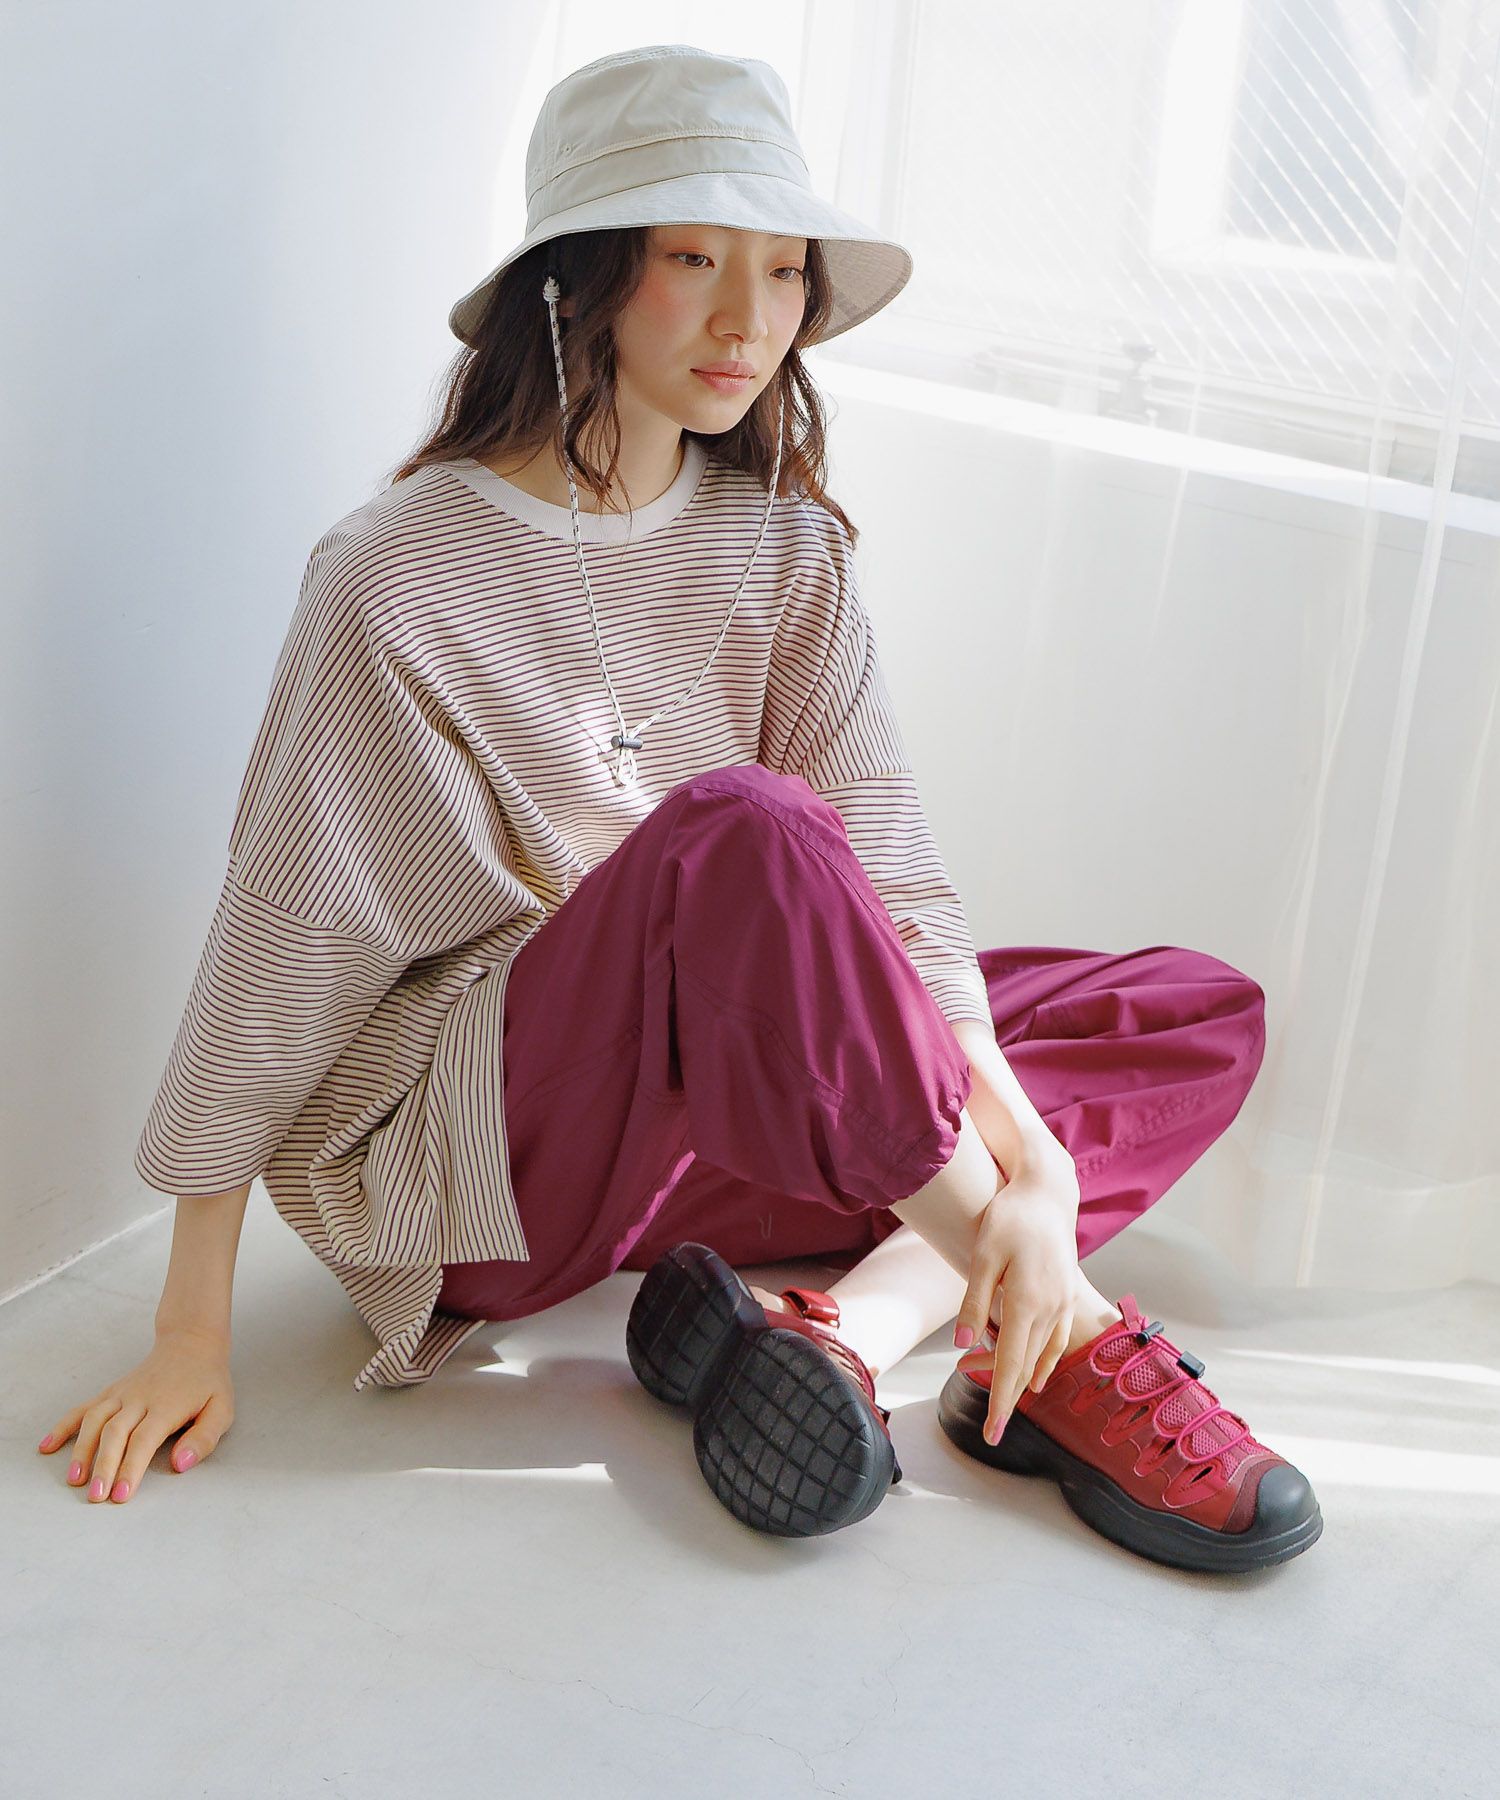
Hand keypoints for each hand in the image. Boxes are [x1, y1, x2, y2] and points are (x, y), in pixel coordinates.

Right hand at [36, 1326, 235, 1503]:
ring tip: (74, 1479)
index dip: (130, 1468)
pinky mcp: (111, 1391)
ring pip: (95, 1420)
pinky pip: (83, 1408)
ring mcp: (122, 1393)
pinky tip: (47, 1446)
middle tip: (96, 1497)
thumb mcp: (222, 1409)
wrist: (191, 1342)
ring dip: (81, 1449)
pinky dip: (64, 1426)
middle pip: (115, 1433)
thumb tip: (179, 1463)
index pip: (144, 1440)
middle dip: (103, 1466)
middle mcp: (140, 1398)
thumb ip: (203, 1438)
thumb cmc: (207, 1382)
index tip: (120, 1496)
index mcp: (167, 1405)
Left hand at [955, 1154, 1081, 1443]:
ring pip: (1040, 1356)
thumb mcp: (982, 1255)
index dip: (1000, 1401)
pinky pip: (1056, 1341)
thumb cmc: (1010, 1218)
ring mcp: (1063, 1304)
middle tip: (990, 1431)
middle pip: (1026, 1367)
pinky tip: (1037, 1378)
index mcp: (1026, 1301)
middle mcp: (1050, 1308)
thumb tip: (961, 1344)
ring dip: (1019, 1380)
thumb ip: (972, 1301)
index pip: (1010, 1364)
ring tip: (998, 1399)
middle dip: (1006, 1399)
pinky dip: (1044, 1363)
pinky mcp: (1067, 1297)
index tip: (993, 1433)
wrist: (1048, 1193)